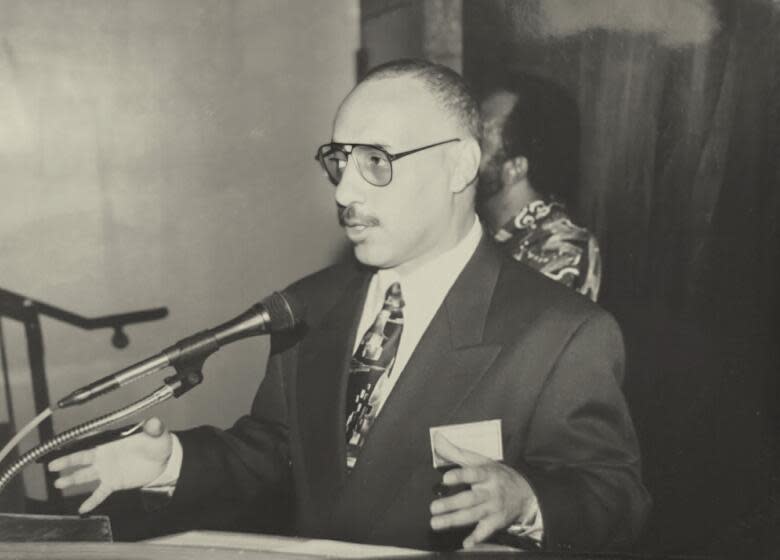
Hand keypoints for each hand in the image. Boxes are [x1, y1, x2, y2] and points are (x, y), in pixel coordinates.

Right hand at [48, 417, 172, 513]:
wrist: (164, 461)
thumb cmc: (157, 443)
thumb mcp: (157, 434)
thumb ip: (153, 428)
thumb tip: (153, 422)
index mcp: (112, 441)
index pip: (92, 439)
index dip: (78, 441)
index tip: (62, 444)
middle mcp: (105, 455)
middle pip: (82, 457)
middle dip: (66, 461)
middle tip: (52, 465)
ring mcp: (107, 470)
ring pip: (86, 475)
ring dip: (72, 480)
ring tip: (58, 483)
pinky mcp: (113, 483)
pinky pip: (100, 493)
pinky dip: (92, 501)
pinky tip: (82, 510)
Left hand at [429, 433, 536, 547]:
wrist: (525, 493)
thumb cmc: (497, 474)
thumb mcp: (480, 461)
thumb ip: (456, 452)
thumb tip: (437, 439)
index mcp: (487, 474)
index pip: (473, 473)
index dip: (460, 476)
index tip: (445, 478)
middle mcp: (490, 492)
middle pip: (470, 499)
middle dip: (451, 504)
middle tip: (433, 507)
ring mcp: (493, 508)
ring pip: (472, 515)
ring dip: (454, 520)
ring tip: (436, 523)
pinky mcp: (496, 522)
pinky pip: (486, 531)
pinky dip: (476, 538)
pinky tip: (465, 543)